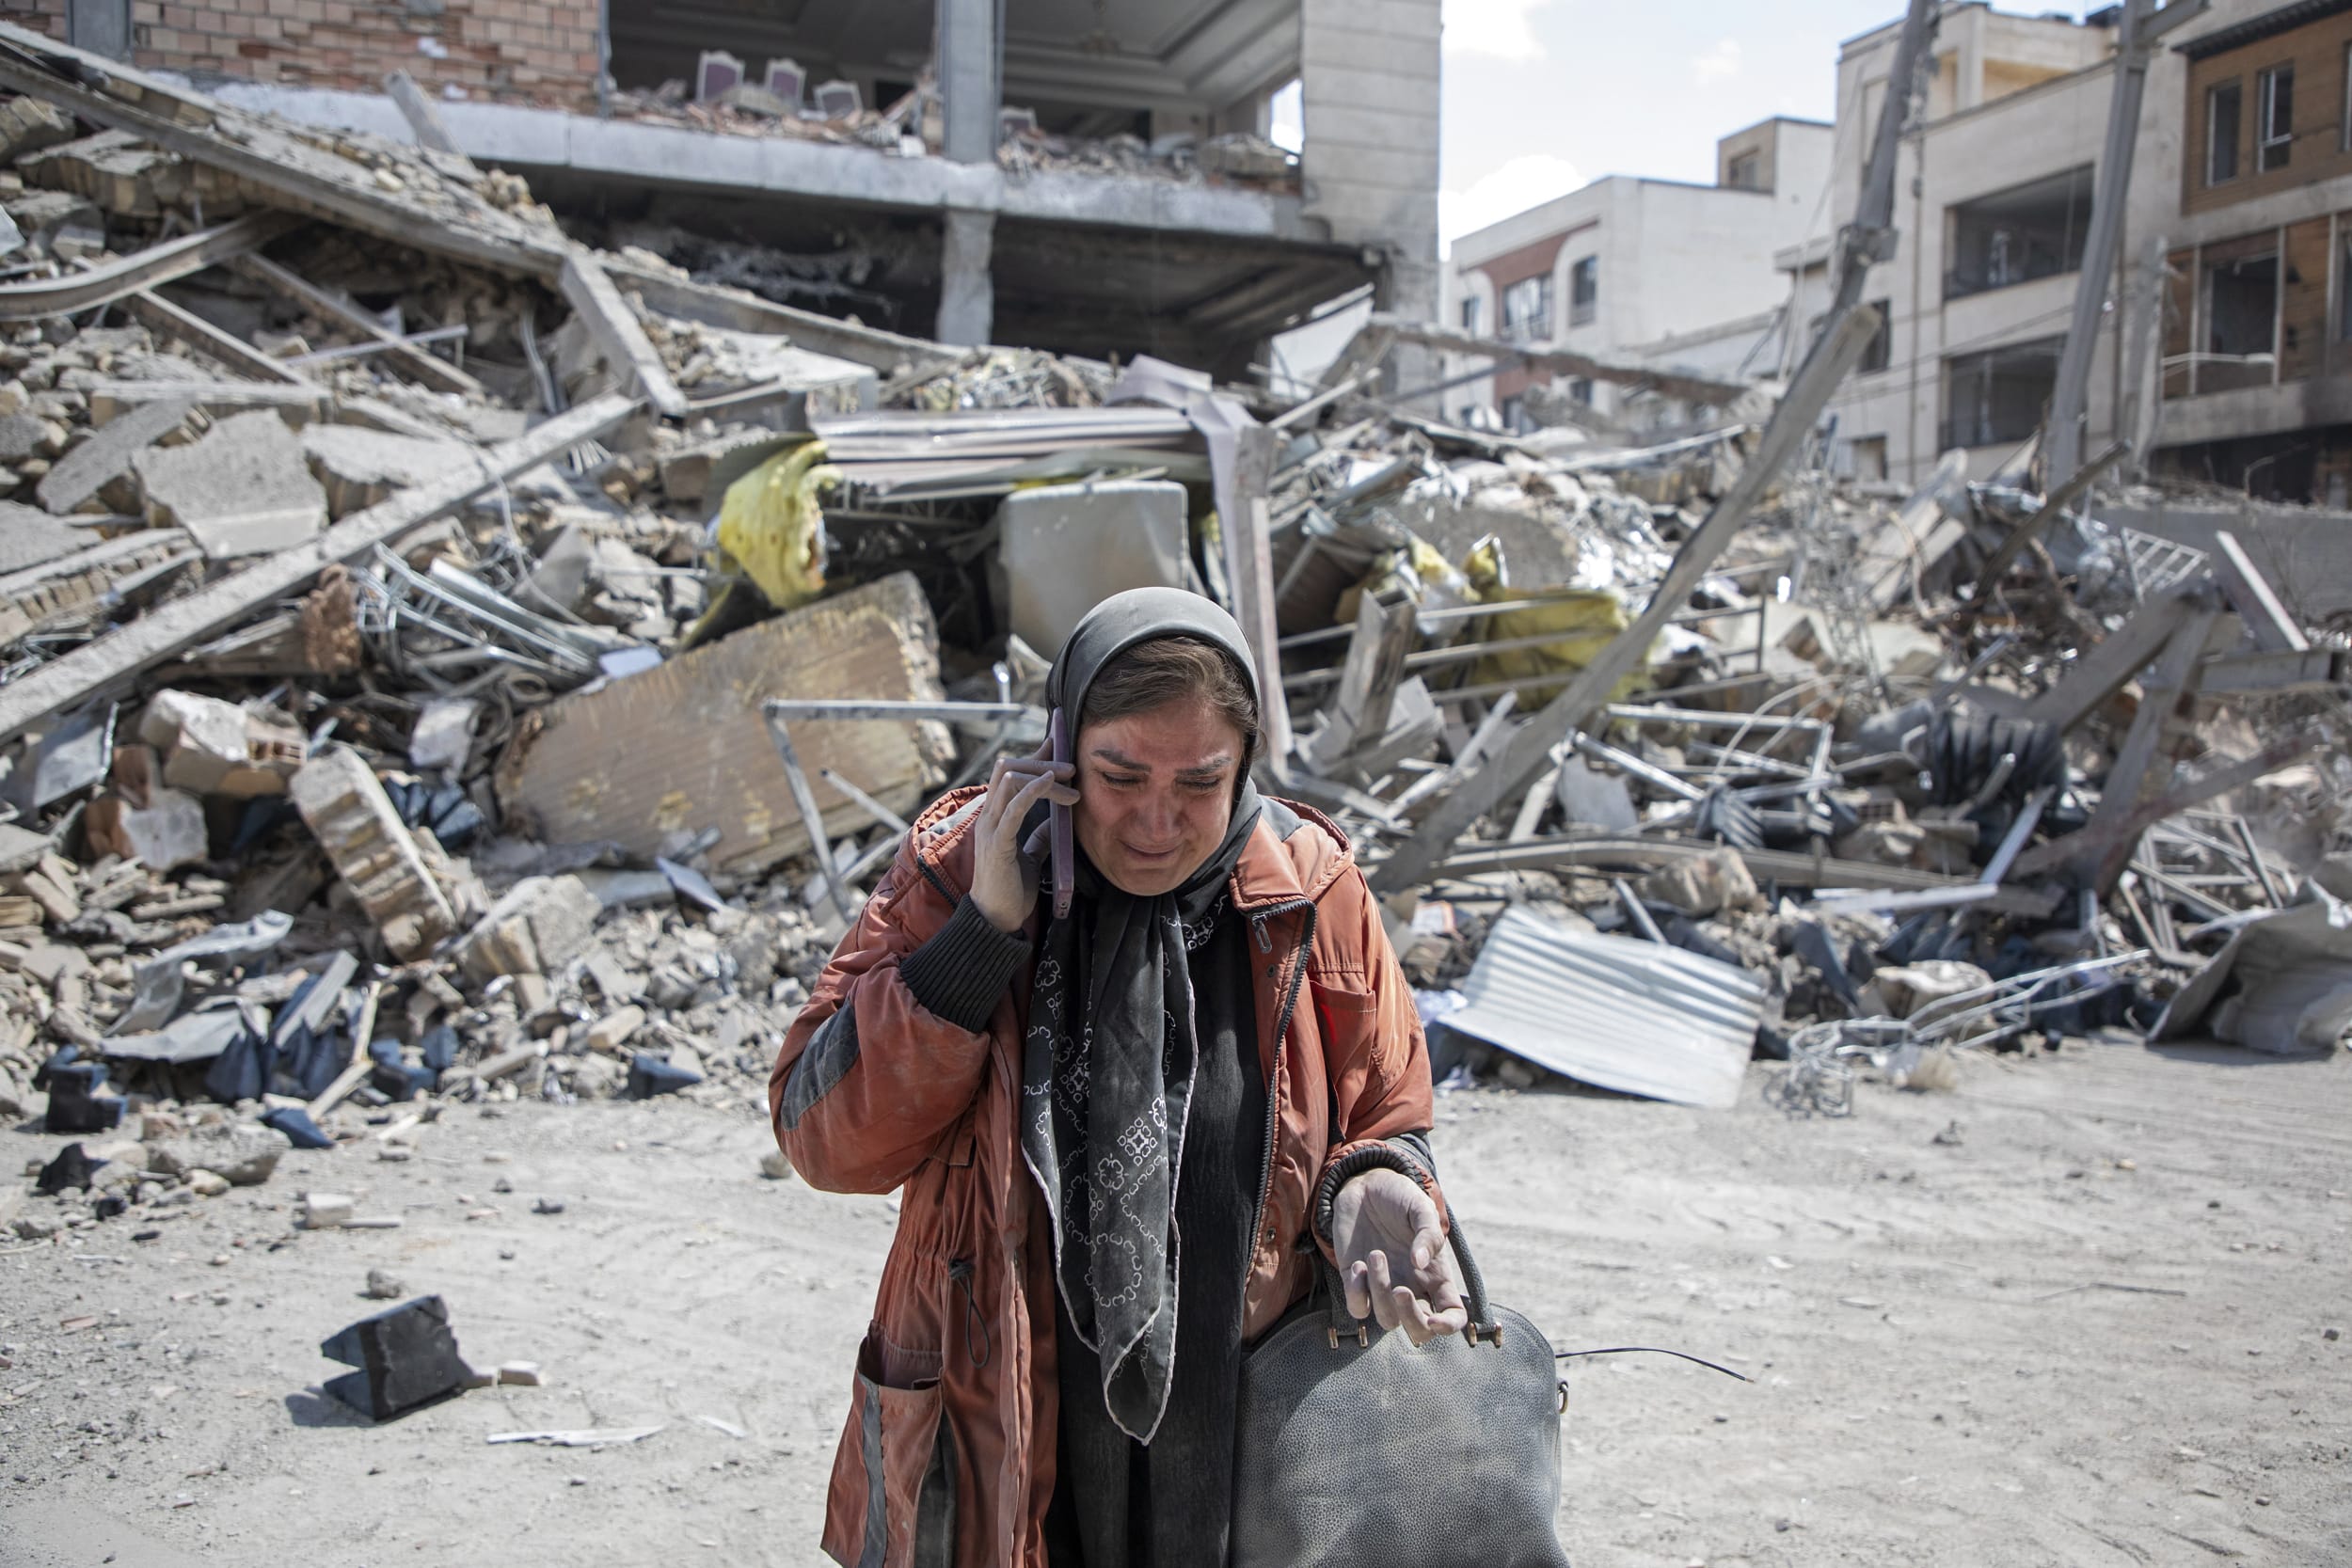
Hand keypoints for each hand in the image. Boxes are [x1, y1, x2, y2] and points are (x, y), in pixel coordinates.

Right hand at [968, 743, 1077, 932]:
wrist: (996, 920)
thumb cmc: (1010, 890)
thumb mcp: (1029, 856)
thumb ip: (1038, 838)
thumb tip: (1056, 824)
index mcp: (996, 818)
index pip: (1010, 774)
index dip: (1033, 756)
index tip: (1057, 742)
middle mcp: (989, 817)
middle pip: (1009, 769)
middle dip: (1041, 762)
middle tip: (1072, 768)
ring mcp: (991, 828)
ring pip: (1009, 780)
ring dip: (1041, 773)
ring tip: (1068, 777)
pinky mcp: (998, 843)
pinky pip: (1012, 808)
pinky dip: (1031, 790)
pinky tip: (1049, 782)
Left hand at [1328, 1167, 1467, 1345]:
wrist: (1364, 1185)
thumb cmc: (1400, 1198)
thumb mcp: (1420, 1208)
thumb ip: (1428, 1234)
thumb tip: (1421, 1262)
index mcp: (1435, 1274)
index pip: (1452, 1314)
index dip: (1448, 1326)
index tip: (1436, 1320)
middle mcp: (1412, 1286)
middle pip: (1419, 1330)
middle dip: (1410, 1317)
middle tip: (1400, 1289)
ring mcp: (1384, 1286)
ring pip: (1387, 1320)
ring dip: (1380, 1292)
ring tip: (1374, 1254)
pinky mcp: (1356, 1280)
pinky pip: (1358, 1307)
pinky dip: (1357, 1292)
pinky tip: (1358, 1263)